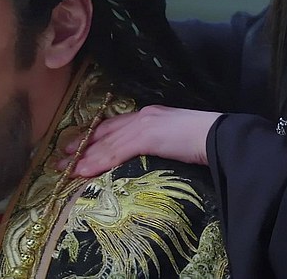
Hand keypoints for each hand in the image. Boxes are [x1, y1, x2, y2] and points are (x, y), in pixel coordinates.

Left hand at [58, 105, 221, 176]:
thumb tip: (147, 161)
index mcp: (151, 116)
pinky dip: (97, 162)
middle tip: (60, 158)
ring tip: (65, 169)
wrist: (226, 138)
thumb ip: (159, 147)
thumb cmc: (209, 143)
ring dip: (83, 158)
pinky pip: (115, 152)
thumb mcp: (177, 142)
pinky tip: (83, 171)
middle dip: (81, 146)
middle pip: (104, 132)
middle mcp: (143, 116)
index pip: (115, 125)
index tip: (76, 146)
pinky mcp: (148, 137)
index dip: (94, 135)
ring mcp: (145, 125)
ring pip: (106, 143)